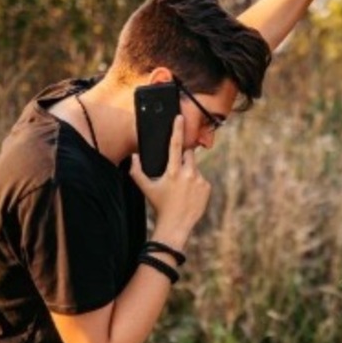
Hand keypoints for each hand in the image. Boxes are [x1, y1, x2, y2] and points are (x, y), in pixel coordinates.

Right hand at [129, 116, 210, 247]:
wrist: (176, 225)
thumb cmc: (160, 206)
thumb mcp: (146, 188)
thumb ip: (137, 171)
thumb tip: (134, 157)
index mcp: (172, 171)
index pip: (175, 145)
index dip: (177, 129)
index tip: (180, 117)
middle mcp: (188, 173)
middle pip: (188, 154)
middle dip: (183, 158)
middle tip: (176, 172)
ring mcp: (199, 180)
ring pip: (194, 167)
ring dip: (189, 172)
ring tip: (182, 188)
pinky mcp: (207, 187)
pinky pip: (201, 178)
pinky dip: (196, 183)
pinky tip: (189, 194)